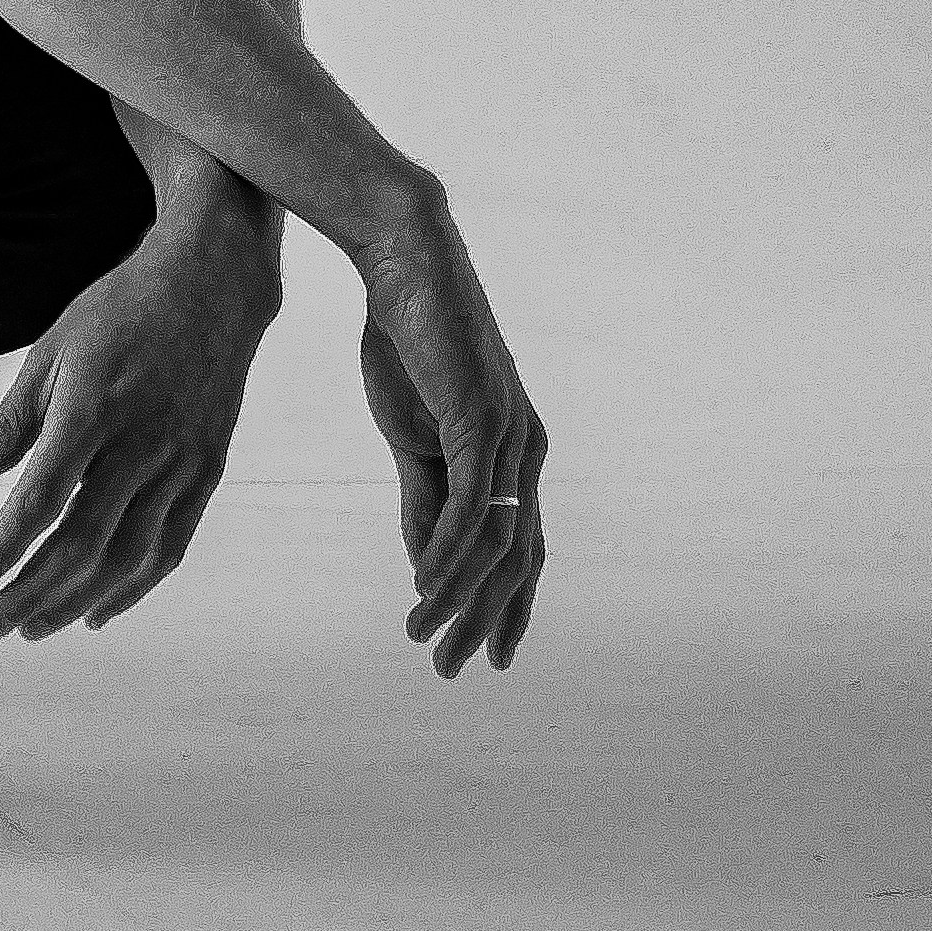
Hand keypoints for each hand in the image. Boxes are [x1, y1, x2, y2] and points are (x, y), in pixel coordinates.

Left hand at [0, 219, 275, 642]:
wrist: (211, 285)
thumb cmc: (120, 312)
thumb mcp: (52, 352)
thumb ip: (9, 423)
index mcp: (92, 411)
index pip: (39, 501)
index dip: (2, 549)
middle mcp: (139, 445)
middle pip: (80, 543)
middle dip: (29, 592)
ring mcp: (179, 463)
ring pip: (124, 557)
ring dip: (74, 602)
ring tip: (32, 628)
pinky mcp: (206, 472)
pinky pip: (168, 547)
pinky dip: (132, 588)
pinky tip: (96, 611)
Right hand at [355, 191, 547, 676]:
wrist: (402, 261)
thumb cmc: (406, 340)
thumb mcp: (412, 433)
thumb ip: (425, 495)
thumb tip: (426, 563)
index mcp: (518, 452)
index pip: (526, 550)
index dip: (509, 607)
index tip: (486, 656)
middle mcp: (529, 450)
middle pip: (520, 560)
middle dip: (486, 622)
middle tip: (449, 669)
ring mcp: (511, 435)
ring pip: (497, 544)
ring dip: (457, 600)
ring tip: (421, 637)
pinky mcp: (482, 420)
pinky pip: (473, 508)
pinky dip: (449, 555)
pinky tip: (425, 588)